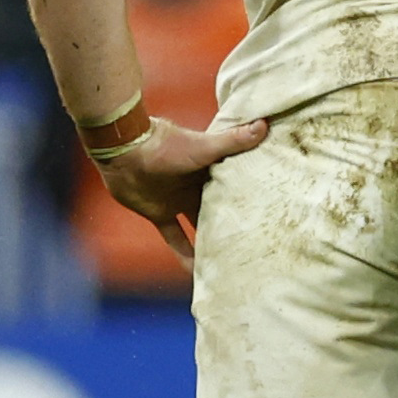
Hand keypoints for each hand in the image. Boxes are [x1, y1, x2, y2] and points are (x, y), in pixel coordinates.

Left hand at [95, 116, 267, 266]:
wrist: (125, 151)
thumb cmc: (166, 146)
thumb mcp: (205, 147)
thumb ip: (233, 141)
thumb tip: (263, 125)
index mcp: (211, 170)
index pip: (236, 185)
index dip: (251, 197)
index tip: (272, 210)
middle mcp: (197, 186)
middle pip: (219, 207)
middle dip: (235, 222)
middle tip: (257, 241)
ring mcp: (178, 201)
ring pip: (200, 224)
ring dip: (212, 240)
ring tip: (232, 260)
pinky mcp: (160, 213)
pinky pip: (175, 237)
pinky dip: (184, 253)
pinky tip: (195, 272)